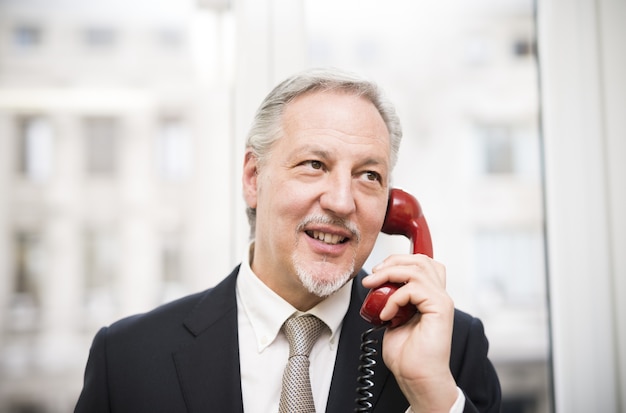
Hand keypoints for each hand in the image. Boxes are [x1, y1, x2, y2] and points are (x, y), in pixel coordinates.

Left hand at [361, 254, 457, 412]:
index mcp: (430, 296)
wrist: (417, 378)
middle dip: (392, 262)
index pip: (421, 263)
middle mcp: (439, 295)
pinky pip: (413, 288)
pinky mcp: (439, 309)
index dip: (399, 260)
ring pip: (417, 269)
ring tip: (374, 289)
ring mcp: (441, 301)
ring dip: (389, 275)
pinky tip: (386, 314)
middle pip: (421, 260)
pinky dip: (393, 298)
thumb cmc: (408, 355)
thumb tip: (378, 287)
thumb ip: (391, 299)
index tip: (378, 272)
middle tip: (374, 276)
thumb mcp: (394, 318)